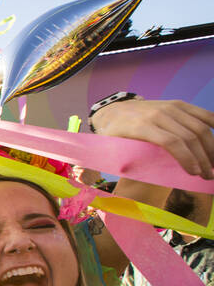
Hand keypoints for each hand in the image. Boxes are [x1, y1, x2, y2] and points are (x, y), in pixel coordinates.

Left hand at [91, 98, 213, 178]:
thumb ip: (92, 165)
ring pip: (199, 127)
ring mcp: (170, 107)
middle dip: (202, 158)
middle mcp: (157, 114)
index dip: (186, 158)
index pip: (170, 141)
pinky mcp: (179, 104)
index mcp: (140, 126)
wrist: (116, 109)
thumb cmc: (112, 134)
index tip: (193, 174)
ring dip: (211, 148)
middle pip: (189, 136)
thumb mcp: (103, 149)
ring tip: (213, 166)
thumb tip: (84, 181)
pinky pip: (203, 115)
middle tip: (207, 176)